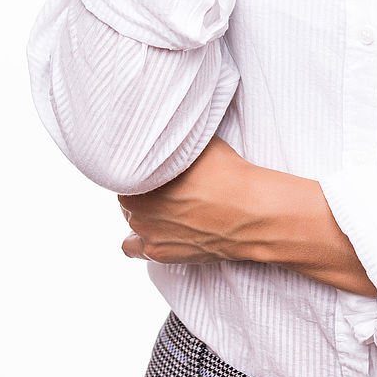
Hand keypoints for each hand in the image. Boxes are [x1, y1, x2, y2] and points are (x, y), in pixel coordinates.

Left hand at [117, 139, 376, 297]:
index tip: (153, 161)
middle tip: (163, 180)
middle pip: (127, 192)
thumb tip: (169, 124)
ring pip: (130, 217)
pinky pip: (132, 247)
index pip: (125, 168)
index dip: (141, 163)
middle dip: (142, 186)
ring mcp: (147, 232)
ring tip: (162, 202)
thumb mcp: (199, 142)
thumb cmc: (227, 172)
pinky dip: (138, 239)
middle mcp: (136, 207)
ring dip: (141, 209)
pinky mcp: (160, 252)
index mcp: (140, 177)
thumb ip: (176, 138)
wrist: (250, 211)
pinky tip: (153, 228)